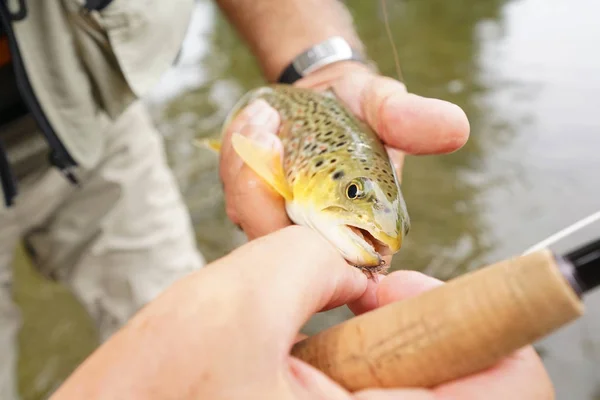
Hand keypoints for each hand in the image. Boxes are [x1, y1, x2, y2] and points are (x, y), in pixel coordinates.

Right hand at [51, 226, 552, 399]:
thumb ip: (317, 251)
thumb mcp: (238, 299)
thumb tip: (357, 254)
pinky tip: (308, 360)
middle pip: (472, 390)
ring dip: (383, 350)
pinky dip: (363, 374)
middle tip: (354, 301)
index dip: (467, 317)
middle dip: (415, 328)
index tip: (391, 290)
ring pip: (423, 397)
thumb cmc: (150, 394)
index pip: (511, 385)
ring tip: (314, 338)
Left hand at [220, 62, 469, 239]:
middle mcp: (318, 239)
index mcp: (359, 236)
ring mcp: (283, 224)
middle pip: (279, 250)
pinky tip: (255, 119)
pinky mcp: (255, 205)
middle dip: (262, 191)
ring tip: (265, 116)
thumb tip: (456, 128)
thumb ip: (411, 121)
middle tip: (269, 131)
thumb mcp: (387, 108)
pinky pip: (236, 192)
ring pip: (250, 218)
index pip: (334, 268)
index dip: (311, 246)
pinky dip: (237, 156)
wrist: (328, 94)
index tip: (299, 190)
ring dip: (246, 166)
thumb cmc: (362, 109)